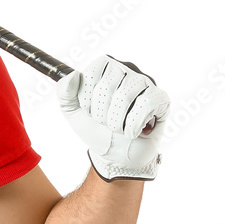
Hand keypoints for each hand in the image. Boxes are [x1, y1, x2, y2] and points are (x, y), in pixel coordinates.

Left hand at [57, 56, 169, 181]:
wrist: (116, 155)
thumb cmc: (96, 129)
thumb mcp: (72, 111)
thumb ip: (64, 92)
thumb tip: (73, 75)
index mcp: (103, 68)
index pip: (91, 74)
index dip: (86, 98)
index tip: (89, 111)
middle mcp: (125, 69)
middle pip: (107, 86)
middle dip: (100, 113)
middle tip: (105, 123)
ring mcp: (144, 82)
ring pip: (125, 95)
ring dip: (116, 121)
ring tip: (117, 128)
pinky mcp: (160, 98)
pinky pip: (147, 103)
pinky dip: (134, 123)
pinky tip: (132, 131)